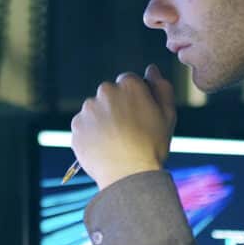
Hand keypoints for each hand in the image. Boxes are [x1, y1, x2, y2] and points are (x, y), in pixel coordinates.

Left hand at [70, 64, 175, 189]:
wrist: (128, 175)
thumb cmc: (151, 146)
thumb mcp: (167, 115)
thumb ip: (161, 87)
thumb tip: (152, 69)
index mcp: (129, 85)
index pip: (128, 82)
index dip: (135, 98)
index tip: (138, 116)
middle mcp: (105, 91)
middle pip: (109, 94)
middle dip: (116, 107)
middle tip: (127, 130)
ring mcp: (88, 109)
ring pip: (95, 110)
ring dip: (102, 120)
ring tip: (115, 141)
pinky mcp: (76, 126)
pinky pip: (84, 126)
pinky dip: (90, 134)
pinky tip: (103, 147)